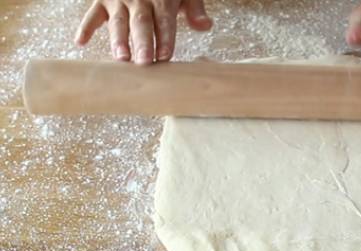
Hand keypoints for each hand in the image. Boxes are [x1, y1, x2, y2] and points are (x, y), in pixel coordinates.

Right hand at [75, 0, 211, 63]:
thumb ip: (195, 8)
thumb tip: (206, 26)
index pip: (164, 21)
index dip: (165, 38)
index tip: (165, 55)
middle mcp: (139, 0)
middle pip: (141, 23)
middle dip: (142, 43)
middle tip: (143, 62)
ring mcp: (119, 0)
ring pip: (118, 21)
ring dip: (119, 39)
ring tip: (121, 58)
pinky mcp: (103, 1)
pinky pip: (92, 14)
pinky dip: (86, 28)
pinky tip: (81, 42)